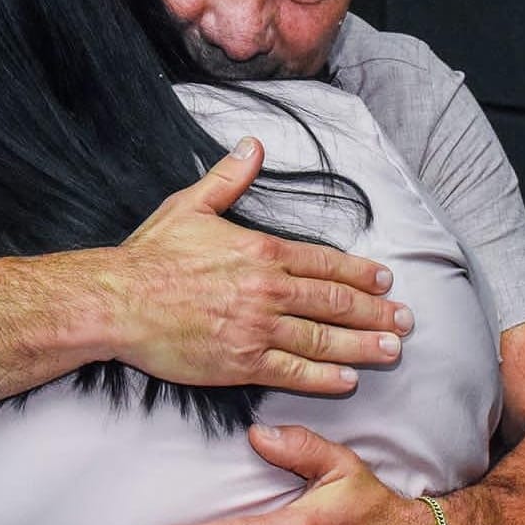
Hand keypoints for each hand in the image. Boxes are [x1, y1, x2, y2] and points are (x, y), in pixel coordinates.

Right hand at [116, 139, 412, 394]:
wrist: (119, 301)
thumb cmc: (152, 256)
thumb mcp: (190, 205)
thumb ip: (228, 177)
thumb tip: (252, 144)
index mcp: (261, 251)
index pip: (324, 264)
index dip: (359, 274)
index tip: (384, 281)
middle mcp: (268, 290)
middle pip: (335, 302)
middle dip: (375, 312)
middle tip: (405, 319)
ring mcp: (257, 329)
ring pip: (324, 339)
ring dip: (363, 345)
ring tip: (392, 349)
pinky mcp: (241, 363)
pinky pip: (294, 372)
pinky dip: (325, 377)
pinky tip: (349, 379)